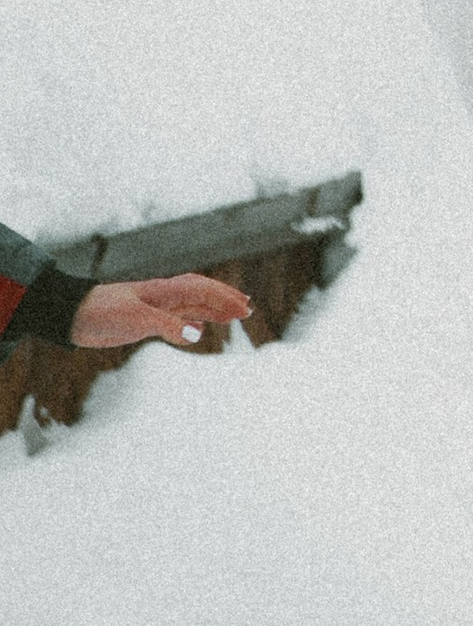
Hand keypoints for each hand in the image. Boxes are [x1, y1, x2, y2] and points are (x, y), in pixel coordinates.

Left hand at [70, 273, 254, 349]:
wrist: (72, 315)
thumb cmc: (102, 312)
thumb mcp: (135, 319)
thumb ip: (167, 326)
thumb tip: (198, 335)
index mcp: (165, 291)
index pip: (203, 290)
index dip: (225, 298)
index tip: (245, 309)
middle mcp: (164, 297)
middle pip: (202, 293)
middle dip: (225, 299)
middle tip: (247, 309)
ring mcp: (155, 308)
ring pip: (191, 305)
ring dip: (212, 309)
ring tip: (232, 316)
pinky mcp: (144, 320)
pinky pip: (176, 318)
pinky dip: (192, 322)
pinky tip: (197, 330)